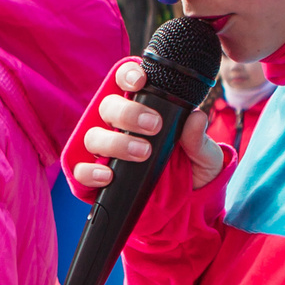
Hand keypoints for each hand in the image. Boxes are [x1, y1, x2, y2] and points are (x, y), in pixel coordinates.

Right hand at [73, 60, 220, 194]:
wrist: (183, 208)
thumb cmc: (190, 173)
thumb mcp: (204, 156)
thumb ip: (199, 138)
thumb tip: (196, 118)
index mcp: (142, 110)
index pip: (125, 82)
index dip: (127, 75)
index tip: (140, 82)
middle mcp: (118, 127)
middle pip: (107, 106)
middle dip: (128, 113)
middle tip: (154, 126)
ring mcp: (104, 151)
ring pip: (93, 136)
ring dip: (115, 142)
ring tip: (142, 153)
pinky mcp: (93, 177)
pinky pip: (80, 170)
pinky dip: (90, 171)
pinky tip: (108, 175)